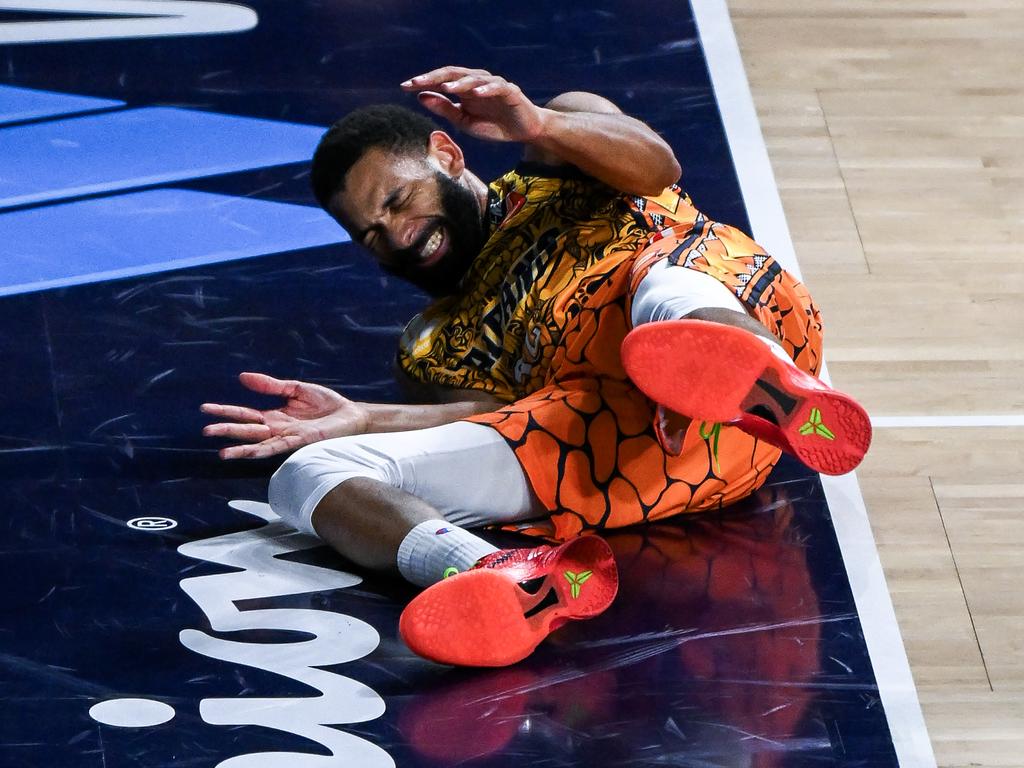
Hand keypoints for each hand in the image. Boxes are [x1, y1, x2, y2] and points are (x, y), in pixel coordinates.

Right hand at [201, 372, 370, 458]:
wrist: (350, 414)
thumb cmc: (327, 404)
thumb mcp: (295, 388)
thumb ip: (271, 385)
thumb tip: (243, 377)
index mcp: (275, 416)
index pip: (245, 414)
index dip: (226, 411)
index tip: (205, 408)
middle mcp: (277, 429)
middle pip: (246, 430)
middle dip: (227, 430)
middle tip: (205, 431)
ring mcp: (287, 437)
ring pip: (258, 444)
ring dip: (240, 448)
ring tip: (221, 452)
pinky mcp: (299, 442)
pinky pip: (277, 447)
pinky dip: (261, 451)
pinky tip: (249, 453)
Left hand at [401, 66, 545, 143]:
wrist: (523, 131)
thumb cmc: (493, 125)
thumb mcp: (464, 121)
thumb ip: (445, 109)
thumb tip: (420, 97)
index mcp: (463, 89)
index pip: (440, 80)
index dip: (423, 82)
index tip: (404, 87)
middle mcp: (476, 82)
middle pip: (453, 73)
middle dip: (434, 77)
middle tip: (416, 82)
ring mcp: (493, 85)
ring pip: (474, 78)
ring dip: (460, 82)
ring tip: (446, 87)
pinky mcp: (510, 91)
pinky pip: (497, 87)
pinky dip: (486, 89)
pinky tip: (476, 92)